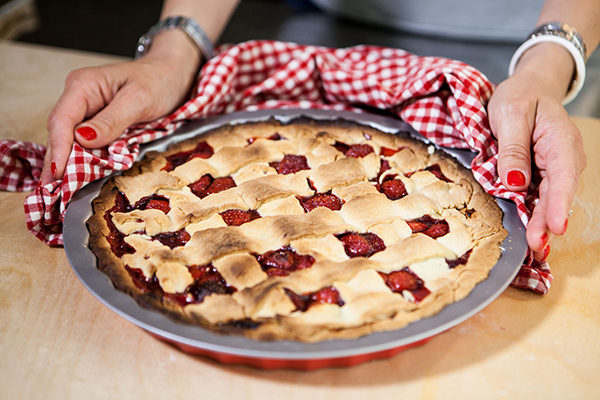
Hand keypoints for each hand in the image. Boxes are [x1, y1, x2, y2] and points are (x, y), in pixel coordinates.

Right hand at [40, 30, 200, 184]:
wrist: (173, 73)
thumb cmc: (160, 80)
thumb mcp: (139, 100)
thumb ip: (112, 120)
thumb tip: (83, 139)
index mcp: (84, 85)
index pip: (62, 120)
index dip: (58, 148)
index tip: (58, 173)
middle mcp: (79, 97)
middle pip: (61, 132)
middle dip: (56, 161)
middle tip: (51, 192)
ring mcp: (87, 110)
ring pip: (70, 140)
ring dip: (65, 164)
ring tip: (58, 191)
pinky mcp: (97, 122)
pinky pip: (84, 143)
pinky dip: (80, 160)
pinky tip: (74, 178)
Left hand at [488, 50, 585, 259]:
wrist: (528, 89)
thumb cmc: (520, 97)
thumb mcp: (511, 114)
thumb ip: (513, 148)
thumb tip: (515, 182)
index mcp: (560, 141)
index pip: (562, 177)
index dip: (558, 204)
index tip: (554, 227)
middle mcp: (563, 159)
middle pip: (556, 195)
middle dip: (546, 223)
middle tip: (535, 247)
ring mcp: (554, 169)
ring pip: (547, 200)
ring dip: (540, 224)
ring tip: (533, 250)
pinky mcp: (541, 175)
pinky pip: (538, 197)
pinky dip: (533, 216)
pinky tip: (529, 235)